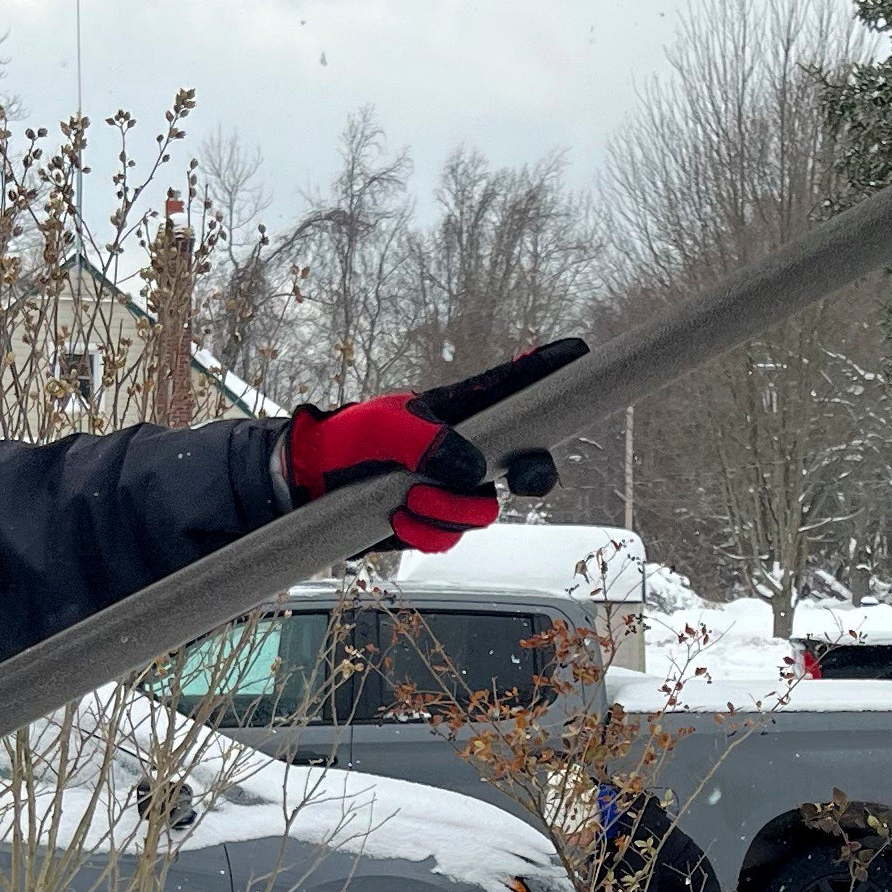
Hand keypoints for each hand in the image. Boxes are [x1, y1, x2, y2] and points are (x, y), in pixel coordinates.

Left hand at [287, 338, 582, 551]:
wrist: (312, 485)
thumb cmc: (350, 439)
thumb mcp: (383, 428)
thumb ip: (429, 441)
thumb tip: (474, 471)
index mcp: (462, 411)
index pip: (514, 387)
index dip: (549, 370)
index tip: (580, 353)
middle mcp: (470, 450)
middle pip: (531, 463)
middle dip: (536, 473)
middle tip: (522, 479)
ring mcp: (457, 490)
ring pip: (485, 510)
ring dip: (447, 509)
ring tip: (407, 497)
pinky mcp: (438, 523)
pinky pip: (451, 538)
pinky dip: (424, 532)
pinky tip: (396, 517)